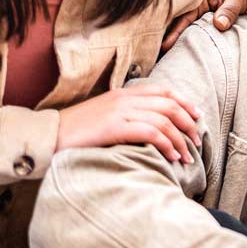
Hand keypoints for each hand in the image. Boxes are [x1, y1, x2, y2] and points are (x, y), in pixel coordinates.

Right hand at [57, 87, 201, 163]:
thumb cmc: (78, 131)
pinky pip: (150, 132)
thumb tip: (154, 126)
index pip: (164, 91)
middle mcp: (125, 98)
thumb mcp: (106, 114)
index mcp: (124, 93)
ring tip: (187, 156)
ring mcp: (120, 111)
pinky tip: (171, 156)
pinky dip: (166, 144)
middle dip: (188, 122)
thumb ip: (128, 113)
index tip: (197, 116)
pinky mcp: (114, 127)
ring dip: (180, 139)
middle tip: (196, 140)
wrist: (49, 135)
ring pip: (163, 119)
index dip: (185, 102)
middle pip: (169, 104)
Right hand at [162, 0, 246, 50]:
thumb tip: (220, 24)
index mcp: (199, 1)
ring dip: (174, 44)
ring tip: (162, 60)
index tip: (166, 46)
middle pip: (177, 26)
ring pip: (182, 31)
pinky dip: (184, 43)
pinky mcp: (200, 24)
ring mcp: (196, 18)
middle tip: (157, 57)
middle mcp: (194, 10)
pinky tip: (176, 56)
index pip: (184, 18)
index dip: (174, 32)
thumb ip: (229, 10)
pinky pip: (191, 34)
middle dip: (166, 40)